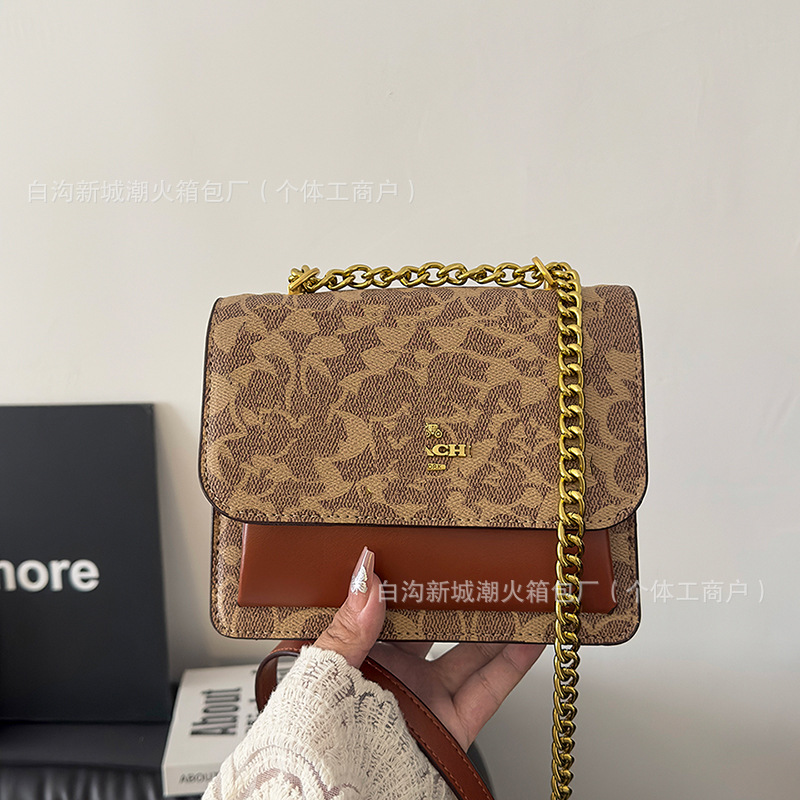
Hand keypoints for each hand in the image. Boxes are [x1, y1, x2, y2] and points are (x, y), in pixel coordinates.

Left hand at [314, 547, 544, 749]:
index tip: (427, 549)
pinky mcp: (451, 725)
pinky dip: (514, 664)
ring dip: (495, 623)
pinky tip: (529, 636)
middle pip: (435, 625)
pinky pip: (488, 690)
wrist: (334, 794)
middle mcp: (394, 672)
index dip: (407, 577)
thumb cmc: (310, 737)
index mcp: (356, 652)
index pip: (385, 604)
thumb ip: (348, 624)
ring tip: (516, 591)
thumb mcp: (321, 669)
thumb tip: (365, 575)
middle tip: (479, 563)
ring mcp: (424, 697)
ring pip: (469, 653)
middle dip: (458, 595)